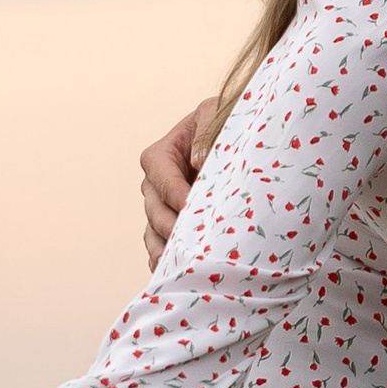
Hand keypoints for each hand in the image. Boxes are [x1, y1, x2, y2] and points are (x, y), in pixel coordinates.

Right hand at [139, 97, 220, 266]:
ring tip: (182, 267)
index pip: (162, 179)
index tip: (192, 210)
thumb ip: (208, 130)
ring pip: (153, 234)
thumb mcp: (217, 114)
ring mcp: (159, 208)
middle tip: (193, 245)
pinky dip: (166, 262)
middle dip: (173, 229)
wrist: (233, 144)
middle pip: (156, 211)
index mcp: (160, 156)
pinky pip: (159, 248)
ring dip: (166, 251)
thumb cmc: (223, 124)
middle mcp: (154, 185)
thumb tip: (198, 161)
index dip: (176, 196)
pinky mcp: (168, 227)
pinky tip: (178, 274)